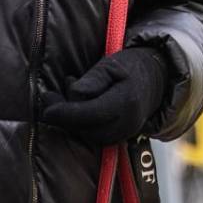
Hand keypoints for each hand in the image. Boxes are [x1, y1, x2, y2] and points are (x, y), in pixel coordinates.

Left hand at [42, 47, 168, 143]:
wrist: (156, 79)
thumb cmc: (130, 67)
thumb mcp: (111, 65)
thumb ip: (93, 80)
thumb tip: (73, 94)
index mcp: (126, 101)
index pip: (90, 114)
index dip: (66, 113)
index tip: (46, 109)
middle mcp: (127, 122)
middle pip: (86, 128)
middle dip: (64, 115)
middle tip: (49, 95)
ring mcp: (124, 133)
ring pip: (87, 134)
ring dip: (70, 119)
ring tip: (63, 96)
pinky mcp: (119, 138)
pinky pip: (93, 136)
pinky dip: (79, 124)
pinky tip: (76, 106)